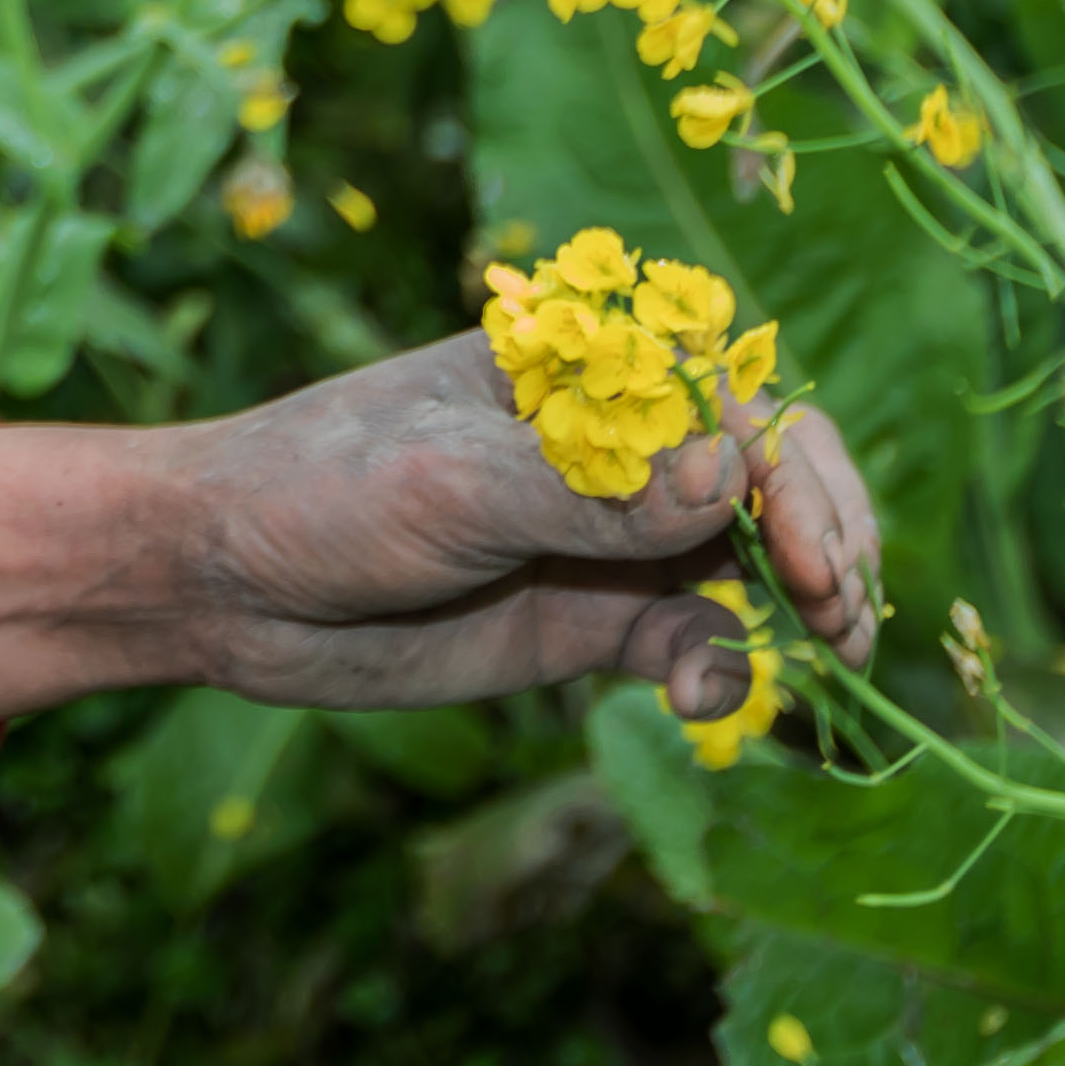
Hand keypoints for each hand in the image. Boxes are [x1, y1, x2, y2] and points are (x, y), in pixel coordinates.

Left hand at [0, 337, 881, 751]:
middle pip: (772, 475)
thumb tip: (725, 482)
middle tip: (839, 615)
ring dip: (796, 609)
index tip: (808, 557)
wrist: (226, 585)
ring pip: (752, 562)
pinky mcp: (593, 617)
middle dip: (823, 537)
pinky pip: (696, 637)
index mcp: (586, 366)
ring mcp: (612, 533)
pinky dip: (719, 666)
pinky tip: (697, 700)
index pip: (734, 399)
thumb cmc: (320, 490)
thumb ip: (588, 497)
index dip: (794, 473)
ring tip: (814, 659)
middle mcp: (618, 443)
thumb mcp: (449, 487)